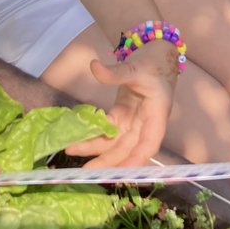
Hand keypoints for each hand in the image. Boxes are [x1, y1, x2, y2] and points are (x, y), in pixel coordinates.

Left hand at [66, 40, 178, 167]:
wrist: (156, 54)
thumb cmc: (153, 63)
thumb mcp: (136, 67)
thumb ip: (116, 72)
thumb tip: (94, 67)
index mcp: (156, 115)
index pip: (149, 144)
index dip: (137, 159)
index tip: (122, 173)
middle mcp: (145, 124)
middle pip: (128, 148)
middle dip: (107, 160)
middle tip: (86, 169)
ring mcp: (133, 121)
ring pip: (115, 142)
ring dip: (96, 149)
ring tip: (73, 150)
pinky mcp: (122, 116)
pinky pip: (108, 130)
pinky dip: (95, 135)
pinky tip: (79, 138)